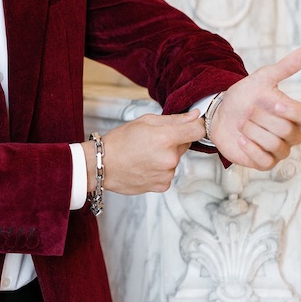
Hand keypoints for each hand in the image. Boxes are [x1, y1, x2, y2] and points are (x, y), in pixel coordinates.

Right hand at [84, 111, 204, 195]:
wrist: (102, 165)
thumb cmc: (120, 141)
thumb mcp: (145, 121)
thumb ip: (174, 119)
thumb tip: (195, 116)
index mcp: (166, 137)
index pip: (198, 130)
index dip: (196, 125)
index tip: (191, 125)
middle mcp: (170, 158)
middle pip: (185, 144)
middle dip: (174, 141)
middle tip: (152, 141)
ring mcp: (167, 174)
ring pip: (175, 159)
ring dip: (166, 156)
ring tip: (145, 154)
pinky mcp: (162, 185)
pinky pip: (168, 173)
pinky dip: (160, 169)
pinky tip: (144, 165)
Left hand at [209, 46, 300, 169]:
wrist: (220, 113)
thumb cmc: (245, 96)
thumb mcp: (262, 79)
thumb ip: (284, 68)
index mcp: (294, 115)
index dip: (295, 113)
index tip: (274, 103)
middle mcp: (291, 134)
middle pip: (287, 131)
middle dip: (262, 118)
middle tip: (248, 110)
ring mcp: (278, 150)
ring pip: (276, 145)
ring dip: (253, 131)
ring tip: (242, 123)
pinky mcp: (264, 162)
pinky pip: (264, 161)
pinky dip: (250, 148)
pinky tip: (240, 137)